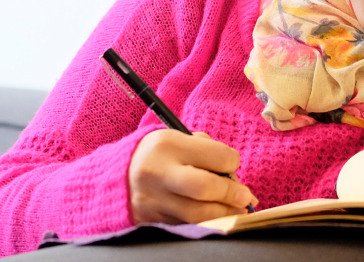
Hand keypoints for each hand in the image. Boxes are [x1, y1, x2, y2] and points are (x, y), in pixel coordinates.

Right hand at [128, 129, 257, 224]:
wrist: (117, 175)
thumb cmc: (158, 154)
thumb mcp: (178, 139)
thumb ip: (207, 151)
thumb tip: (235, 178)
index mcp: (168, 144)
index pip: (216, 156)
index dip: (232, 162)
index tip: (233, 165)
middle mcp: (158, 172)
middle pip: (205, 188)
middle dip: (232, 193)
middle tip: (246, 197)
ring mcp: (153, 199)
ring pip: (198, 214)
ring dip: (225, 213)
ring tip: (237, 209)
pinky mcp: (151, 219)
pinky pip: (187, 224)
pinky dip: (207, 222)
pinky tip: (218, 216)